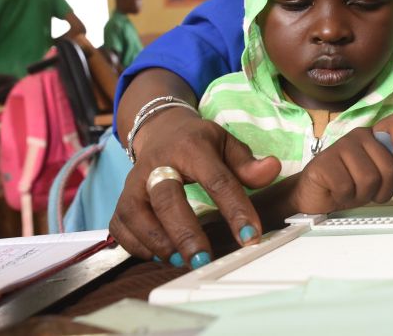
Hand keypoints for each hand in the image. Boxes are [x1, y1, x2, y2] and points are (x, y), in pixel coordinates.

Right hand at [109, 108, 280, 264]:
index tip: (250, 235)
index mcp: (191, 148)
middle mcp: (157, 164)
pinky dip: (136, 245)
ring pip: (136, 214)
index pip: (216, 179)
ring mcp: (134, 183)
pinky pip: (120, 226)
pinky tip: (159, 255)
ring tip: (181, 261)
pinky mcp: (121, 199)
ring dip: (157, 242)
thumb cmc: (198, 143)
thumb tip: (271, 169)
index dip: (235, 209)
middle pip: (166, 199)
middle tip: (204, 259)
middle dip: (185, 233)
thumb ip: (247, 162)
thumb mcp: (226, 143)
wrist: (161, 131)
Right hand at [290, 114, 392, 213]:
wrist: (316, 196)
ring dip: (364, 195)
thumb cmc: (350, 184)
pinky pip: (347, 187)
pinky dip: (345, 197)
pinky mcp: (323, 163)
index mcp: (375, 136)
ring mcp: (340, 147)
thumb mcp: (380, 175)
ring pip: (369, 179)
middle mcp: (359, 136)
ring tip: (353, 191)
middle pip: (389, 166)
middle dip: (384, 189)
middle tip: (370, 191)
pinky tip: (337, 192)